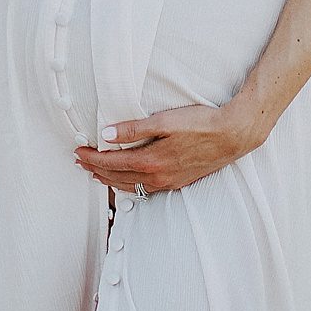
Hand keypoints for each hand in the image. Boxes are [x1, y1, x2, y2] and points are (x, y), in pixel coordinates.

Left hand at [73, 102, 267, 193]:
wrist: (232, 135)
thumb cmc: (201, 124)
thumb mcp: (164, 121)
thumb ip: (134, 129)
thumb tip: (106, 134)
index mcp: (151, 162)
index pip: (111, 162)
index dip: (92, 157)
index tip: (78, 151)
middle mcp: (157, 177)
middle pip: (117, 177)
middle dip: (96, 170)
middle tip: (80, 162)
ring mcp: (168, 182)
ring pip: (130, 186)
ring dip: (110, 179)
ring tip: (96, 173)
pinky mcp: (177, 182)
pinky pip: (144, 188)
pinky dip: (128, 184)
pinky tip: (127, 180)